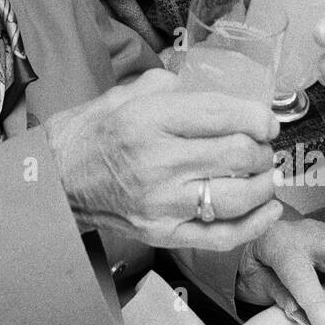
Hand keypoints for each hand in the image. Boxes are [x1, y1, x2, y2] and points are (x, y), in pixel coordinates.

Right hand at [45, 69, 283, 251]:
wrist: (55, 179)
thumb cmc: (91, 133)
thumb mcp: (127, 94)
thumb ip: (174, 87)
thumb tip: (219, 91)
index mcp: (149, 120)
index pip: (222, 115)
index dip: (258, 117)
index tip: (266, 120)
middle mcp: (157, 163)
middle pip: (237, 154)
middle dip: (261, 148)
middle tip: (261, 144)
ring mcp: (161, 204)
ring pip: (238, 196)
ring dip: (263, 182)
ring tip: (262, 172)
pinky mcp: (162, 235)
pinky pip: (222, 236)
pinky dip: (254, 224)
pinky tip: (269, 208)